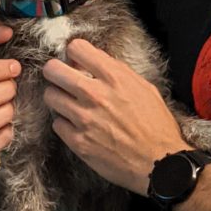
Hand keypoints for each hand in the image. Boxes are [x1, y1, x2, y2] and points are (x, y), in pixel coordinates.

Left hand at [42, 38, 187, 194]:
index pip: (76, 48)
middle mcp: (95, 94)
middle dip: (55, 70)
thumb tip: (96, 63)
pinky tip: (77, 125)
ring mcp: (83, 119)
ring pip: (50, 96)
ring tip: (69, 103)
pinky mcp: (78, 142)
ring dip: (58, 97)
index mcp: (114, 77)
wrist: (159, 163)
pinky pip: (57, 123)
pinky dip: (65, 123)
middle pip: (53, 69)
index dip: (75, 52)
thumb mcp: (145, 88)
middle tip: (62, 78)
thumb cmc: (156, 125)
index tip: (76, 60)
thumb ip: (118, 73)